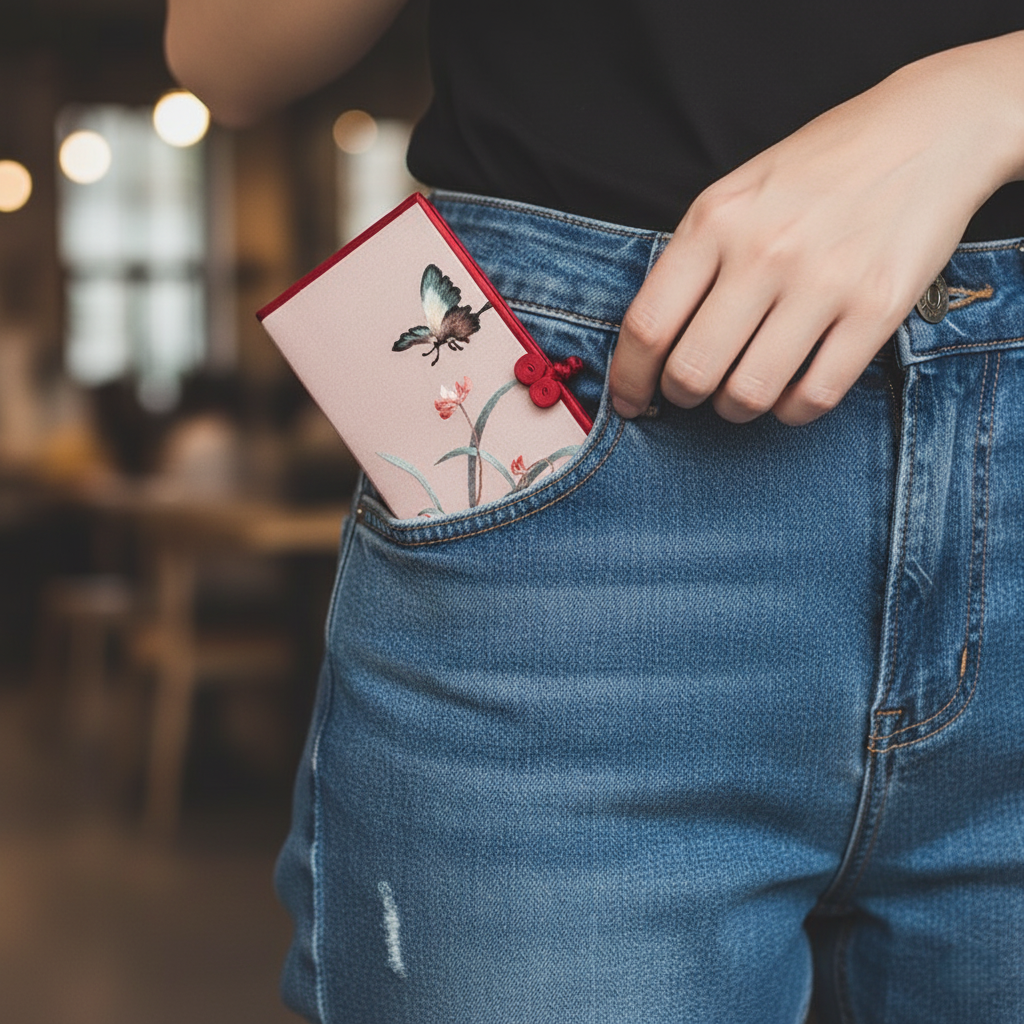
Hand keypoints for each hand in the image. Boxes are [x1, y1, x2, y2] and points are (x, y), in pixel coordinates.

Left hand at [610, 33, 1023, 425]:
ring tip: (741, 389)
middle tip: (693, 389)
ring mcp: (824, 281)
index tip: (629, 401)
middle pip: (692, 371)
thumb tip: (652, 345)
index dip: (629, 378)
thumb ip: (692, 261)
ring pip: (748, 394)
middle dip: (681, 397)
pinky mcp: (877, 309)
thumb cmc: (817, 169)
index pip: (648, 325)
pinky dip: (791, 411)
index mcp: (715, 220)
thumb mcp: (735, 193)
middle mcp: (764, 251)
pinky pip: (813, 397)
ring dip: (734, 407)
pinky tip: (790, 391)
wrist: (927, 129)